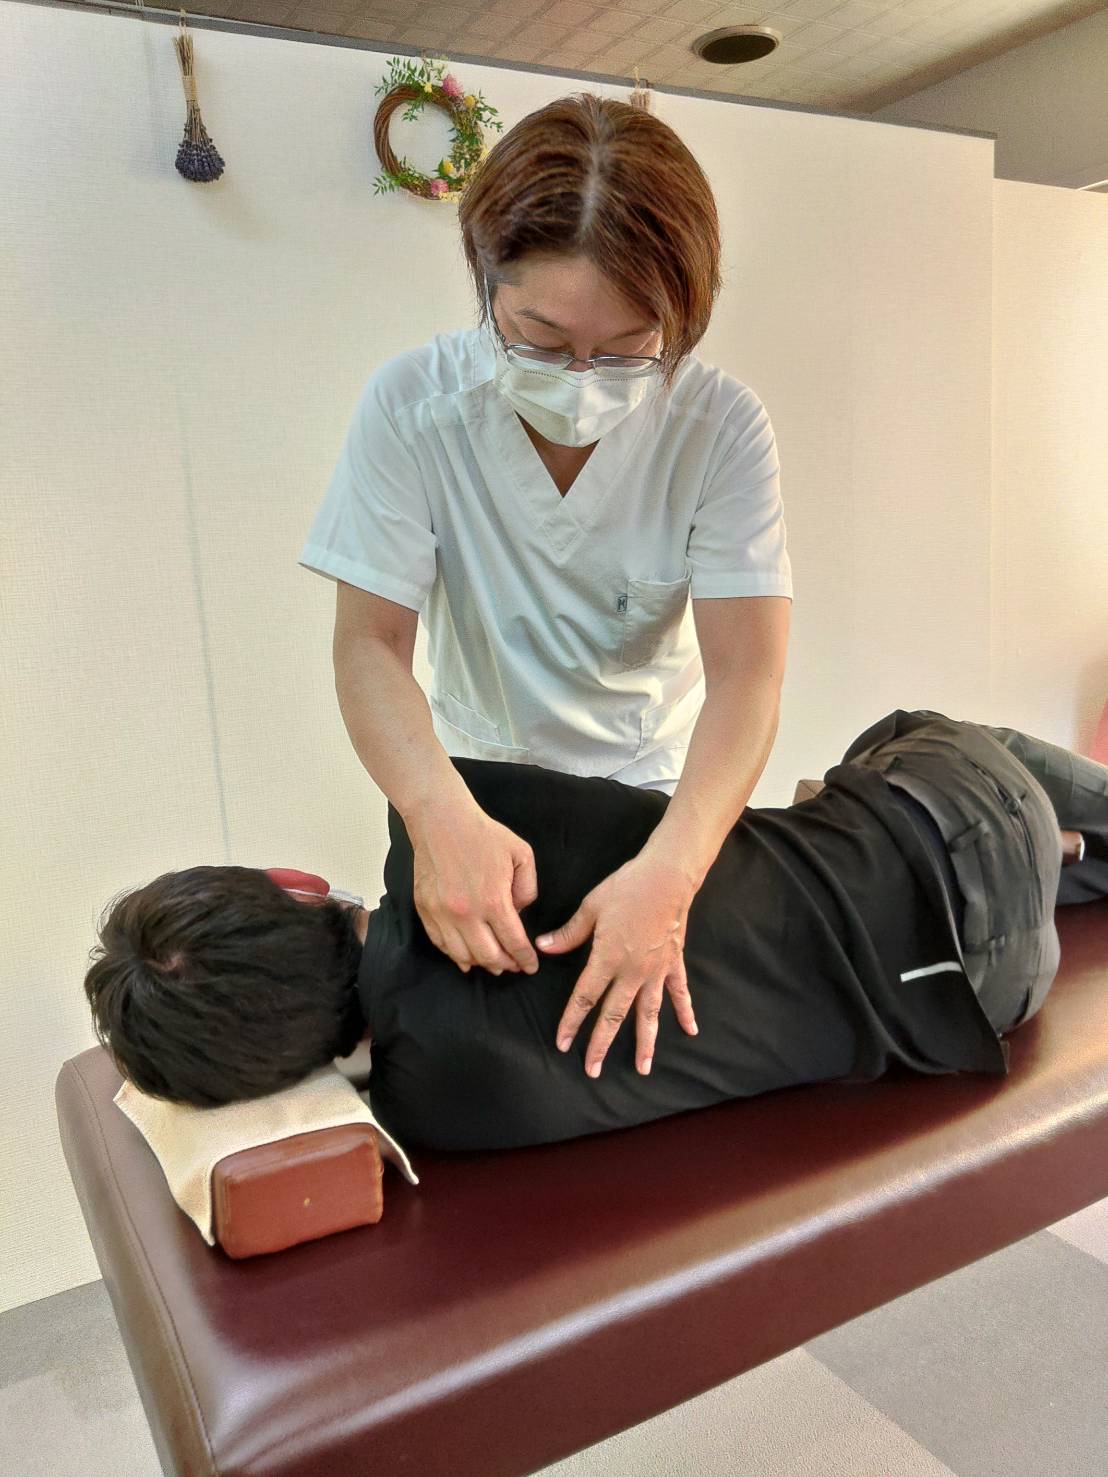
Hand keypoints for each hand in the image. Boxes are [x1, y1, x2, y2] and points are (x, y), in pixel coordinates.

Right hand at [408, 798, 539, 974]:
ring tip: (492, 963)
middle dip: (505, 965)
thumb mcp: (522, 855)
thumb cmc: (484, 834)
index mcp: (493, 900)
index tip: (530, 966)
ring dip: (480, 964)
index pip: (513, 943)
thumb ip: (528, 889)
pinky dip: (454, 955)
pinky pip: (440, 943)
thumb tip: (519, 913)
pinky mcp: (424, 909)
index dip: (524, 959)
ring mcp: (441, 913)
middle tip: (513, 966)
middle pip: (488, 956)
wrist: (441, 820)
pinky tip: (465, 957)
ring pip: (462, 955)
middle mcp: (466, 913)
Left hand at [537, 854, 698, 1076]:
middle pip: (613, 1015)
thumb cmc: (626, 887)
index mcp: (607, 958)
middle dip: (601, 1044)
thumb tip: (541, 947)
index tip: (563, 1043)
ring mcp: (656, 970)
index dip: (572, 1021)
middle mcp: (632, 971)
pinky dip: (685, 1011)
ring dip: (644, 1042)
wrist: (667, 876)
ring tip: (642, 1068)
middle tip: (593, 1070)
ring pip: (648, 1014)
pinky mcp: (673, 962)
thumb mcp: (591, 907)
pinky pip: (679, 992)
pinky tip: (690, 1031)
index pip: (585, 997)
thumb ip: (568, 933)